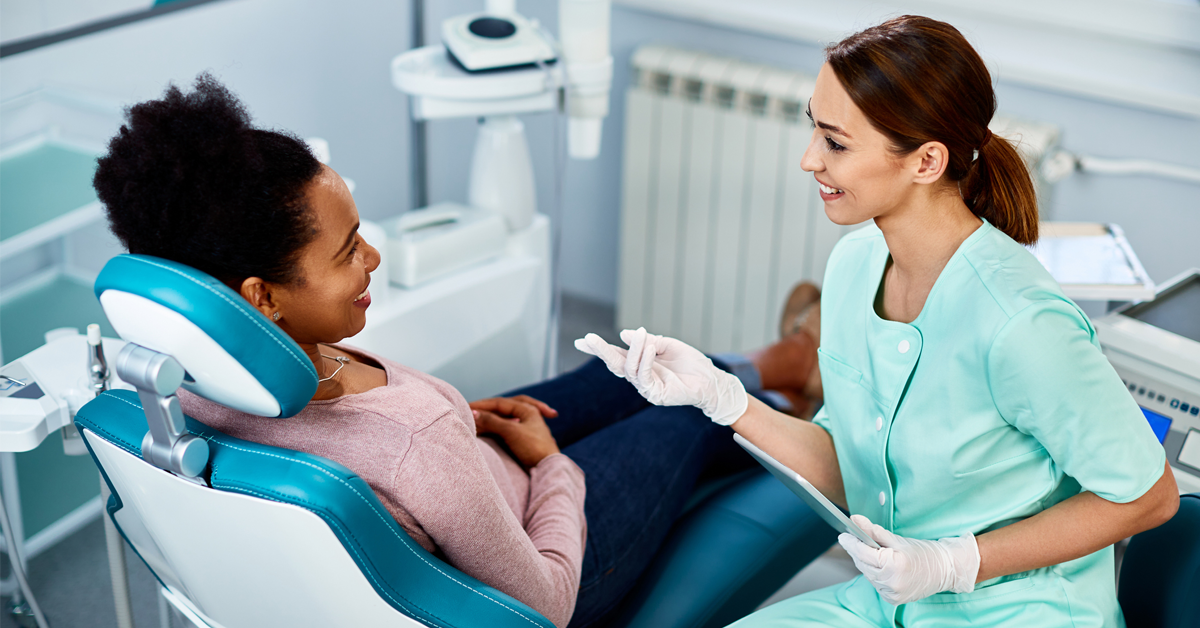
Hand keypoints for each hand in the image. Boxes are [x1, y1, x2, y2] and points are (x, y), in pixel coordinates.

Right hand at [469, 396, 559, 467]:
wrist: (547, 468)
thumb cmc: (532, 447)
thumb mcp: (510, 431)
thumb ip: (492, 421)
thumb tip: (473, 412)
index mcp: (527, 409)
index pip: (500, 403)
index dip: (482, 405)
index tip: (465, 406)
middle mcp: (528, 415)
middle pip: (503, 407)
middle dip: (486, 408)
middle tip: (469, 408)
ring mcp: (526, 427)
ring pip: (504, 417)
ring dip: (490, 418)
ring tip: (475, 421)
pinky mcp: (523, 439)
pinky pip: (505, 428)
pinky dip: (495, 427)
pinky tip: (487, 431)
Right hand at [574, 327, 747, 424]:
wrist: (711, 380)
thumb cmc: (690, 363)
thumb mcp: (667, 344)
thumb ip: (647, 340)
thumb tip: (625, 334)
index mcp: (641, 364)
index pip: (617, 355)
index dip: (600, 348)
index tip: (582, 340)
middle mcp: (640, 376)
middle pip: (615, 364)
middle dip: (601, 351)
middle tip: (588, 339)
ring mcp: (646, 387)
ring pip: (630, 369)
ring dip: (633, 350)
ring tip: (641, 334)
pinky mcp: (656, 394)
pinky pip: (645, 377)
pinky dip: (645, 361)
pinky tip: (649, 347)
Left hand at [838, 514, 979, 604]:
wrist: (944, 570)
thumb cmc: (923, 552)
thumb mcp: (897, 539)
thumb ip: (873, 531)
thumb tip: (855, 520)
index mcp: (893, 565)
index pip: (863, 553)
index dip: (850, 543)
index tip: (842, 535)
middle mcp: (891, 583)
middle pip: (863, 564)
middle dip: (857, 551)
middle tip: (853, 539)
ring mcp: (892, 593)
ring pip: (868, 575)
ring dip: (865, 563)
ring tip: (869, 551)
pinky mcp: (893, 600)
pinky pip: (876, 584)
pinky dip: (874, 574)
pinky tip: (880, 566)